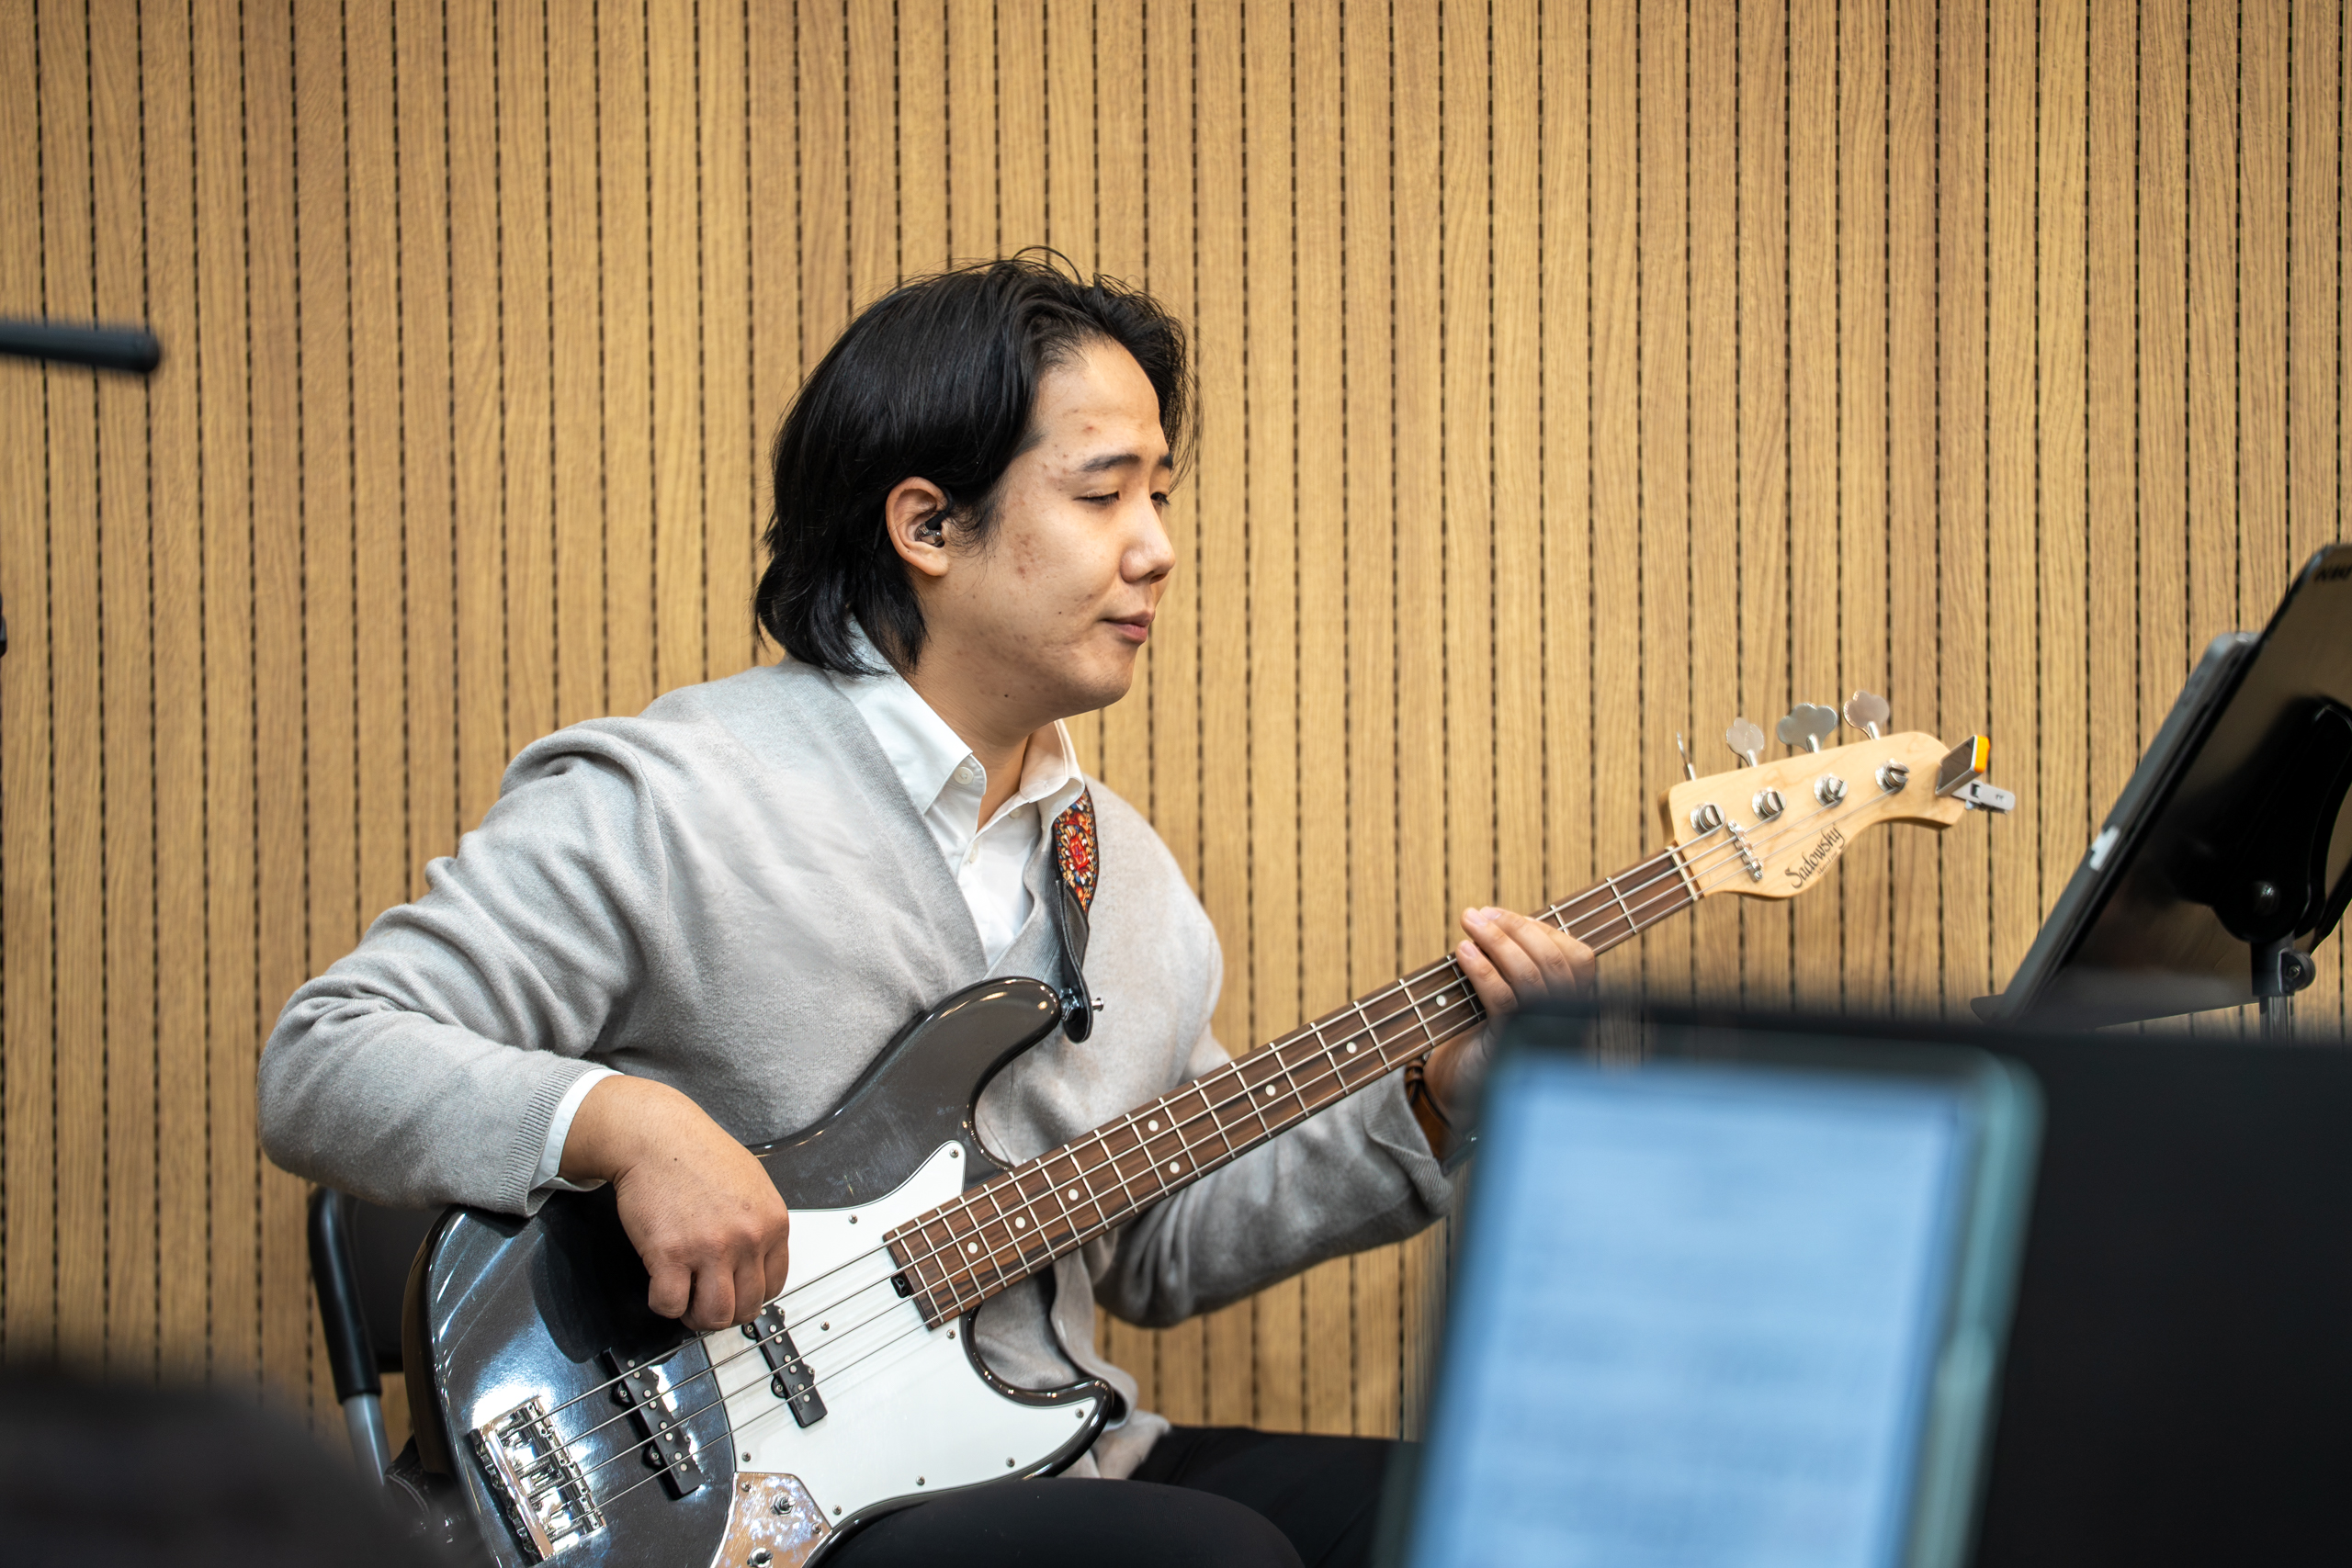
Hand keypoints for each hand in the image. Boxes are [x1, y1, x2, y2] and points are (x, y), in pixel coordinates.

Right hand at [560, 1075, 791, 1328]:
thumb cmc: (697, 1153)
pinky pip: (670, 1305)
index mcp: (772, 1223)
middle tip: (705, 1301)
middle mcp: (747, 1238)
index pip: (774, 1286)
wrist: (656, 1135)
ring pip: (714, 1316)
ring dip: (696, 1316)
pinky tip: (660, 1285)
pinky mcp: (670, 1254)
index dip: (749, 1296)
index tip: (733, 1293)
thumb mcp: (752, 1184)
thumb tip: (758, 1263)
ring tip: (685, 1299)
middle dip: (724, 1312)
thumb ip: (760, 1225)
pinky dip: (664, 1304)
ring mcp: (710, 1248)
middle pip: (746, 1308)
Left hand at [1415, 906, 1596, 1152]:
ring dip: (1496, 941)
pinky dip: (1483, 969)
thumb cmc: (1481, 1031)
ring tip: (1468, 923)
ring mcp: (1541, 1033)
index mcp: (1572, 1003)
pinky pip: (1504, 1000)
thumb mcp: (1506, 993)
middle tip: (1477, 914)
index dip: (1539, 929)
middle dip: (1514, 928)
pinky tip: (1463, 952)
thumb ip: (1516, 963)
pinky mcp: (1511, 1046)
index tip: (1498, 914)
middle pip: (1555, 962)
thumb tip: (1496, 918)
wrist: (1459, 1084)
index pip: (1577, 957)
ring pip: (1531, 976)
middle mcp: (1565, 1019)